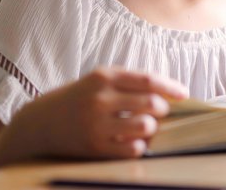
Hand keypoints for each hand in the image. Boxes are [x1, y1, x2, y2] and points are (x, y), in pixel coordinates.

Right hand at [30, 67, 188, 158]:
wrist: (40, 122)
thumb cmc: (78, 98)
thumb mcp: (99, 80)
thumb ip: (129, 82)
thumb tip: (168, 92)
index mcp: (104, 76)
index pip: (148, 80)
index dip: (171, 87)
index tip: (184, 94)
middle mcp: (101, 99)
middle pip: (151, 103)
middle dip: (162, 109)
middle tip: (159, 112)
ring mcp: (97, 124)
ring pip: (146, 127)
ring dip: (151, 128)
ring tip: (144, 126)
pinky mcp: (95, 147)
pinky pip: (134, 149)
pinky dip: (140, 145)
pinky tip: (133, 141)